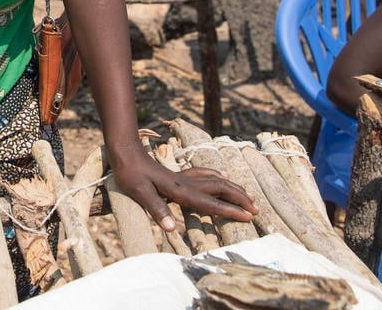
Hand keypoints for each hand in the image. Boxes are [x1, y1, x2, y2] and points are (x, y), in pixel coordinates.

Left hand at [111, 151, 255, 230]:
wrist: (125, 151)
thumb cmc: (130, 173)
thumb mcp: (140, 192)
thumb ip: (157, 209)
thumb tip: (172, 229)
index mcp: (180, 191)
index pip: (211, 203)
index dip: (230, 211)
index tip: (249, 217)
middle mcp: (186, 183)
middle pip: (220, 190)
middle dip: (239, 199)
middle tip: (256, 210)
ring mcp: (183, 177)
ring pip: (215, 181)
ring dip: (232, 188)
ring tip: (248, 195)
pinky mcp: (177, 174)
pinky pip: (203, 174)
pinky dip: (216, 176)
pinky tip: (222, 176)